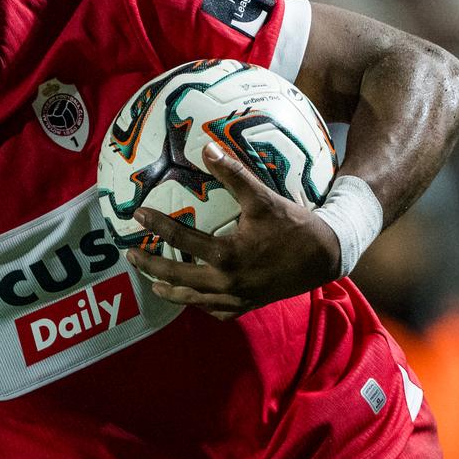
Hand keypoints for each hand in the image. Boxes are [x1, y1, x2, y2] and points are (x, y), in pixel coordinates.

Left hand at [128, 141, 340, 320]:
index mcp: (227, 256)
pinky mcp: (249, 305)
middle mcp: (227, 282)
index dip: (156, 226)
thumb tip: (207, 147)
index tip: (137, 215)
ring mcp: (237, 297)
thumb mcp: (263, 198)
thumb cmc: (294, 226)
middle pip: (177, 278)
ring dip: (170, 291)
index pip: (180, 240)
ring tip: (153, 284)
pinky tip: (194, 299)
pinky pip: (218, 311)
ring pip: (193, 300)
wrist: (328, 255)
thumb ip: (233, 174)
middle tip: (130, 255)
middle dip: (150, 267)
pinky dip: (202, 306)